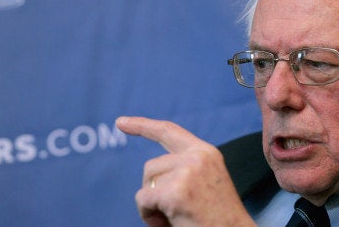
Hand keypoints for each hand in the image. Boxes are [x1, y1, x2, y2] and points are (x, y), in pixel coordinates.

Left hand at [116, 116, 255, 226]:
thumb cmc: (218, 219)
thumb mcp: (205, 182)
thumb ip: (183, 169)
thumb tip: (150, 174)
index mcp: (206, 152)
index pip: (168, 131)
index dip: (142, 125)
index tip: (121, 122)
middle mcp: (197, 157)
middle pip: (151, 166)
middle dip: (153, 190)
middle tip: (171, 211)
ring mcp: (186, 172)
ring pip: (146, 183)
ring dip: (152, 204)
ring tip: (173, 218)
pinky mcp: (175, 192)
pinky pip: (144, 200)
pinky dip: (148, 215)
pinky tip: (168, 223)